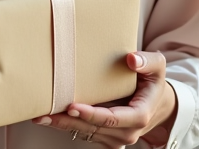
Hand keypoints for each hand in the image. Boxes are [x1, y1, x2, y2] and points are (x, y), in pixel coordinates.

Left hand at [31, 51, 176, 147]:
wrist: (157, 103)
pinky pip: (85, 133)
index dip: (90, 114)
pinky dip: (67, 126)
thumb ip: (148, 61)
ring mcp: (117, 138)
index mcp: (139, 116)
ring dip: (62, 125)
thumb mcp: (157, 67)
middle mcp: (128, 132)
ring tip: (41, 115)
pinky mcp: (107, 138)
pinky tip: (50, 117)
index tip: (71, 105)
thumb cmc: (153, 82)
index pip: (111, 119)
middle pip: (92, 128)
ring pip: (85, 133)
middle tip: (44, 113)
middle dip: (67, 121)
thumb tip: (131, 59)